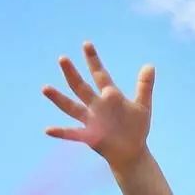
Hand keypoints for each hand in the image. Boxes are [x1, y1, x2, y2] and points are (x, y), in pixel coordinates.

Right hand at [43, 43, 154, 171]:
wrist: (131, 151)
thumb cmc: (135, 127)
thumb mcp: (143, 105)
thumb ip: (144, 86)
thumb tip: (149, 65)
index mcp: (109, 96)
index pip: (100, 75)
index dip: (93, 60)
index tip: (86, 44)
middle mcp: (96, 106)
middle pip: (81, 87)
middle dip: (72, 73)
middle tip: (62, 58)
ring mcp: (90, 121)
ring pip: (71, 107)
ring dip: (59, 99)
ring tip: (45, 88)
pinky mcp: (89, 137)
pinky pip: (73, 134)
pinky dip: (61, 132)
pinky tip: (48, 129)